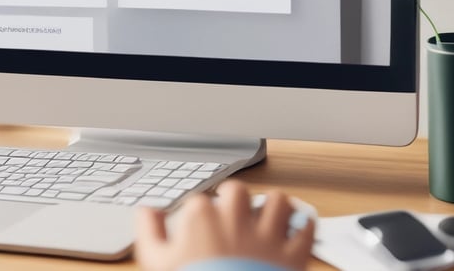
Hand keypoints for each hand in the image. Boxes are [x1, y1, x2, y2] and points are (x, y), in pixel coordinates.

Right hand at [135, 180, 314, 270]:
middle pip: (238, 190)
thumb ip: (149, 231)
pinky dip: (305, 226)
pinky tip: (298, 229)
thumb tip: (147, 211)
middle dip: (236, 199)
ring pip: (278, 201)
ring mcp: (266, 235)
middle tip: (234, 212)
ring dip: (274, 207)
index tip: (200, 224)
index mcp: (203, 217)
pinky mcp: (292, 255)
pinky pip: (306, 229)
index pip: (200, 199)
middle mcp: (236, 218)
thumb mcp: (156, 262)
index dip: (200, 212)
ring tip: (269, 215)